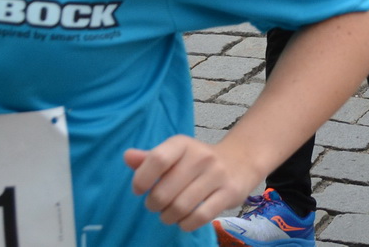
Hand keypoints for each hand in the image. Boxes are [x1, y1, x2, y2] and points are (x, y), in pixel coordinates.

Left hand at [124, 137, 259, 231]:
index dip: (142, 179)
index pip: (157, 160)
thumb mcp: (175, 154)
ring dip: (168, 217)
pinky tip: (184, 220)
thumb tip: (127, 156)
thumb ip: (150, 158)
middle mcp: (201, 157)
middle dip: (154, 205)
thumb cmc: (198, 161)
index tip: (140, 189)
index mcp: (183, 144)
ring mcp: (217, 175)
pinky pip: (199, 217)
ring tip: (169, 214)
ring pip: (180, 207)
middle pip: (164, 192)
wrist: (241, 160)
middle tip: (157, 205)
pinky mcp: (229, 193)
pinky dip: (186, 224)